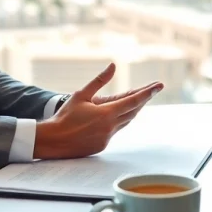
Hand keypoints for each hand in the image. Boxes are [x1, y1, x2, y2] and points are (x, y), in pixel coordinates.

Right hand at [34, 63, 161, 159]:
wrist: (53, 140)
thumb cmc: (65, 116)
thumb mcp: (81, 94)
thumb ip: (100, 81)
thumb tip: (113, 66)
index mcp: (106, 114)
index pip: (133, 101)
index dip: (148, 93)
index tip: (159, 86)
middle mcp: (110, 127)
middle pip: (133, 111)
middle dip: (142, 100)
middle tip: (151, 90)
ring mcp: (107, 138)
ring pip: (126, 122)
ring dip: (132, 111)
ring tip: (139, 100)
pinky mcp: (102, 145)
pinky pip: (116, 131)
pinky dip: (118, 122)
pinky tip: (117, 116)